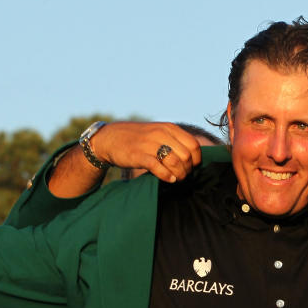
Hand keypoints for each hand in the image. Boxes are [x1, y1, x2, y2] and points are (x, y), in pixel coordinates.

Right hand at [92, 121, 206, 182]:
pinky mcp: (138, 155)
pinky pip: (158, 167)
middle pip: (186, 156)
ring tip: (177, 179)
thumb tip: (192, 157)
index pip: (193, 145)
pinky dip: (166, 176)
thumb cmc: (138, 139)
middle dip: (188, 169)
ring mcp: (149, 144)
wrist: (110, 139)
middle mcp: (161, 134)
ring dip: (179, 174)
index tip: (192, 167)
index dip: (196, 159)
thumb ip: (174, 140)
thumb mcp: (158, 132)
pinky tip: (169, 179)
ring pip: (175, 162)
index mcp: (169, 128)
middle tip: (183, 175)